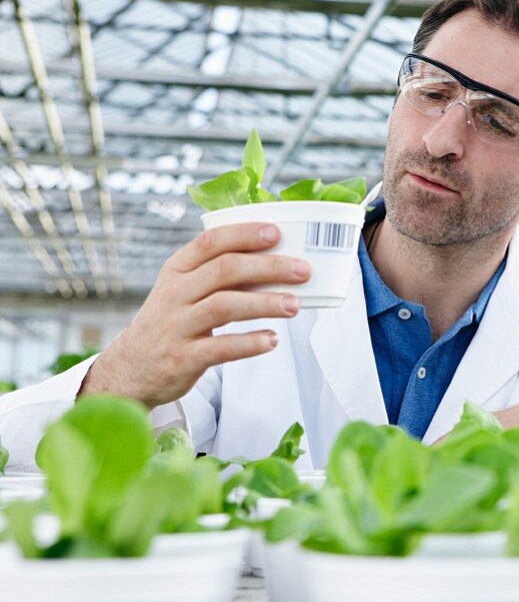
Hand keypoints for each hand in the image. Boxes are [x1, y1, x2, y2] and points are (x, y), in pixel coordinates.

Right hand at [79, 222, 310, 408]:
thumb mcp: (185, 289)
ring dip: (265, 303)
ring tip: (295, 305)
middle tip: (303, 271)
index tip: (276, 233)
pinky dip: (249, 343)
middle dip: (268, 267)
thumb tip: (279, 258)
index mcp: (177, 269)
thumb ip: (220, 274)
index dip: (244, 235)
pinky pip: (220, 348)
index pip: (210, 242)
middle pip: (225, 270)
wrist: (132, 368)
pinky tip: (272, 340)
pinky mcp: (183, 358)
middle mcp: (175, 293)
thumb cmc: (173, 321)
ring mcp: (177, 326)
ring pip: (224, 306)